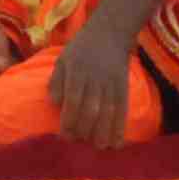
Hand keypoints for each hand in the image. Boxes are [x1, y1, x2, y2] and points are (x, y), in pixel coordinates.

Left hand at [50, 21, 138, 146]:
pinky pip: (123, 109)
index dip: (69, 119)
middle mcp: (95, 78)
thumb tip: (55, 104)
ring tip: (99, 147)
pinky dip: (120, 126)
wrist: (110, 33)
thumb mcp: (62, 60)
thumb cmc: (81, 49)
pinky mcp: (123, 86)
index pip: (73, 99)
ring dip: (104, 131)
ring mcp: (111, 82)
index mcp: (77, 71)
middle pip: (92, 108)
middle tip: (79, 143)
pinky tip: (117, 142)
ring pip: (109, 110)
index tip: (65, 135)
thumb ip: (56, 82)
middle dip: (85, 129)